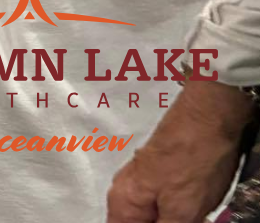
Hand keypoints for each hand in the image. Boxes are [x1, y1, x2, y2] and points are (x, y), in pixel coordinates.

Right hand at [106, 79, 250, 221]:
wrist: (208, 118)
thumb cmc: (192, 159)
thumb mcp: (183, 212)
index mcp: (122, 202)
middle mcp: (125, 191)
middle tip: (187, 218)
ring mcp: (142, 181)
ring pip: (152, 217)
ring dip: (171, 221)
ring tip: (192, 214)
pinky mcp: (159, 174)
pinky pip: (163, 206)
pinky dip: (177, 214)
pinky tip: (194, 211)